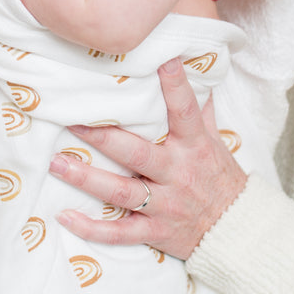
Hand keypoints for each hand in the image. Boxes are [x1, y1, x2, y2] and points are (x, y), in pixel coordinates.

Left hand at [47, 57, 248, 259]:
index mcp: (194, 147)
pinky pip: (119, 233)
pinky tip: (65, 217)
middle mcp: (177, 173)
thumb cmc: (221, 179)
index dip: (175, 85)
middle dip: (103, 137)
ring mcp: (165, 205)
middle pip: (137, 153)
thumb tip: (196, 70)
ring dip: (86, 178)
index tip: (162, 60)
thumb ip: (200, 110)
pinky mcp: (155, 232)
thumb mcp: (216, 142)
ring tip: (56, 163)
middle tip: (71, 121)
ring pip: (121, 192)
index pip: (185, 111)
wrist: (237, 230)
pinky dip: (92, 228)